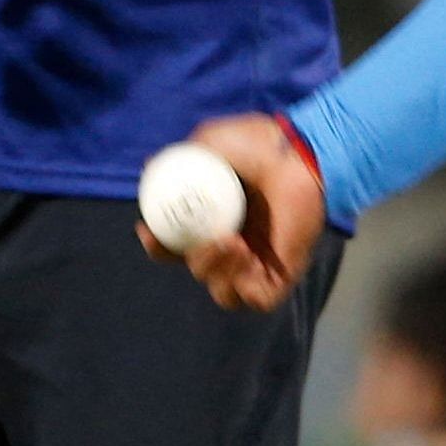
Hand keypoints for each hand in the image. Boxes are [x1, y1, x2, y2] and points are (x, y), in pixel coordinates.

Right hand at [140, 115, 328, 310]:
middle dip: (192, 258)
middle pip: (198, 271)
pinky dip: (242, 285)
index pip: (178, 248)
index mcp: (218, 222)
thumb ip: (181, 158)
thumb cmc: (260, 145)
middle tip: (205, 236)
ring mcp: (259, 264)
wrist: (297, 154)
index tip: (149, 231)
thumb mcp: (212, 145)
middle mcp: (236, 246)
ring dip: (214, 271)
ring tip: (230, 240)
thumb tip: (149, 168)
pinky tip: (245, 253)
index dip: (159, 246)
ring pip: (222, 292)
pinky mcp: (282, 277)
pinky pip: (254, 300)